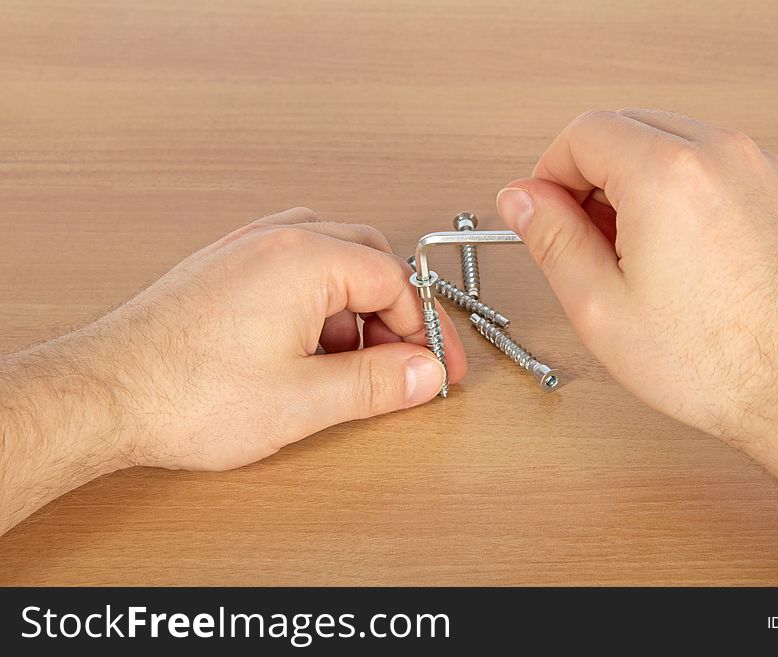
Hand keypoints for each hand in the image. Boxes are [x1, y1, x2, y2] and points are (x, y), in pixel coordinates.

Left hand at [1, 208, 465, 532]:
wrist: (101, 394)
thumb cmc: (184, 394)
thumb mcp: (303, 400)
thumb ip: (376, 383)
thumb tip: (423, 373)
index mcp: (305, 260)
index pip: (396, 280)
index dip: (424, 328)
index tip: (433, 366)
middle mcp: (276, 241)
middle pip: (369, 259)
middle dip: (394, 313)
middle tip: (401, 361)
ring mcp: (245, 249)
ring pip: (330, 257)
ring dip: (354, 305)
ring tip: (347, 360)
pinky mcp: (223, 267)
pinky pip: (291, 264)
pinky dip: (317, 299)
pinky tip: (306, 342)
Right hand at [496, 109, 777, 569]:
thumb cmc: (717, 362)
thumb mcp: (601, 307)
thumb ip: (551, 239)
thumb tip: (521, 198)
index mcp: (668, 176)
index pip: (583, 132)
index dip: (548, 171)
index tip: (542, 209)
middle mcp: (720, 155)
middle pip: (625, 127)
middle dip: (589, 174)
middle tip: (580, 236)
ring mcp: (757, 167)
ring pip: (667, 142)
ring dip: (632, 181)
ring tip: (629, 252)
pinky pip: (709, 163)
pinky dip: (676, 189)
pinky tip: (673, 250)